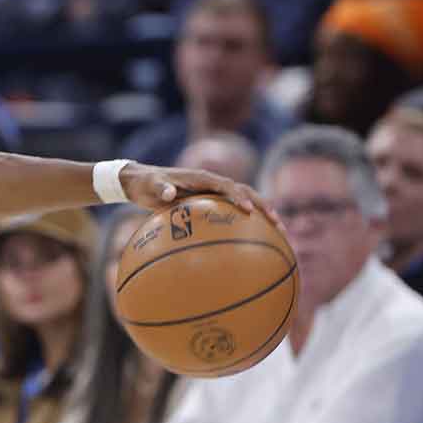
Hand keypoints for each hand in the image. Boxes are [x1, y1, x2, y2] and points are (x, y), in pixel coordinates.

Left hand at [120, 163, 274, 224]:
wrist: (143, 183)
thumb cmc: (146, 184)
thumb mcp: (150, 185)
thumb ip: (160, 188)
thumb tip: (169, 193)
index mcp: (203, 178)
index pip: (227, 185)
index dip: (238, 196)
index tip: (246, 210)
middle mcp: (213, 184)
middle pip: (246, 193)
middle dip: (263, 207)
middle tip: (278, 224)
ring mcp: (215, 194)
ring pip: (245, 203)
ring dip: (262, 216)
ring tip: (280, 235)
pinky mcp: (212, 204)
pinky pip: (232, 214)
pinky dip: (246, 226)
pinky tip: (254, 245)